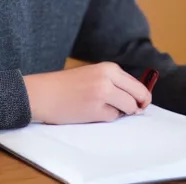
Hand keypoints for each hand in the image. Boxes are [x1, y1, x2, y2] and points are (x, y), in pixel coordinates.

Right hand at [23, 62, 151, 124]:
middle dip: (139, 105)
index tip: (140, 102)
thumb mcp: (94, 74)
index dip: (141, 95)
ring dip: (121, 111)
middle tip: (134, 110)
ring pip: (129, 107)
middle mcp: (108, 78)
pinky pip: (112, 117)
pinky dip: (106, 117)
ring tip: (102, 107)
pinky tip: (90, 112)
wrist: (44, 93)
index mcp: (109, 68)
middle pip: (139, 95)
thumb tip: (137, 98)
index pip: (136, 83)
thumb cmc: (67, 85)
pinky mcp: (96, 110)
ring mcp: (103, 93)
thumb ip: (114, 82)